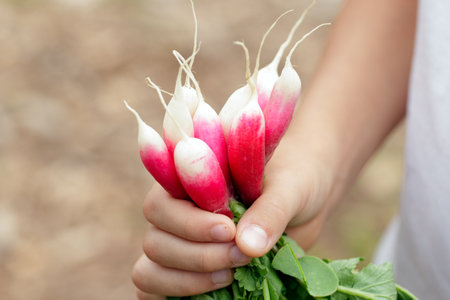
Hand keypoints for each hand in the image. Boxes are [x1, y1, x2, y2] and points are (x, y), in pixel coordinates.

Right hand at [131, 128, 341, 297]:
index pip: (160, 205)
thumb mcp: (288, 188)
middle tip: (241, 255)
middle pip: (155, 241)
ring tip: (235, 273)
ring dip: (190, 279)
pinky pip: (158, 289)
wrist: (304, 200)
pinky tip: (220, 288)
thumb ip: (269, 211)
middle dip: (197, 255)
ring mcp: (180, 243)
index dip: (188, 224)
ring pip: (151, 270)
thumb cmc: (292, 180)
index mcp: (189, 181)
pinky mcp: (189, 271)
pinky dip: (180, 294)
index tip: (228, 230)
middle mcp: (177, 212)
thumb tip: (247, 247)